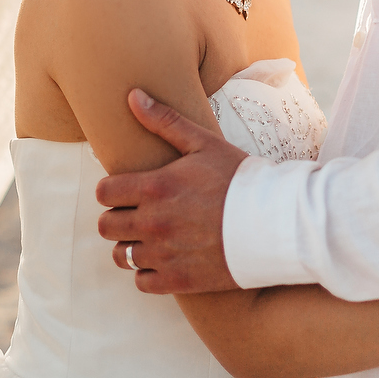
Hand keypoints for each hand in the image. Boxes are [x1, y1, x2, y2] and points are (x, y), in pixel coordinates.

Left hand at [95, 89, 247, 293]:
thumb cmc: (239, 178)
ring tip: (148, 237)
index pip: (104, 193)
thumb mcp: (203, 143)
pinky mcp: (179, 279)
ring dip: (129, 245)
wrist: (275, 222)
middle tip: (136, 213)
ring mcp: (165, 254)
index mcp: (155, 187)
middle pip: (106, 226)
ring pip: (120, 256)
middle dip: (117, 217)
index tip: (126, 190)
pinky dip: (147, 272)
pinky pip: (142, 282)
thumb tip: (132, 96)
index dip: (111, 190)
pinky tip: (163, 258)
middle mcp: (154, 223)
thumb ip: (164, 120)